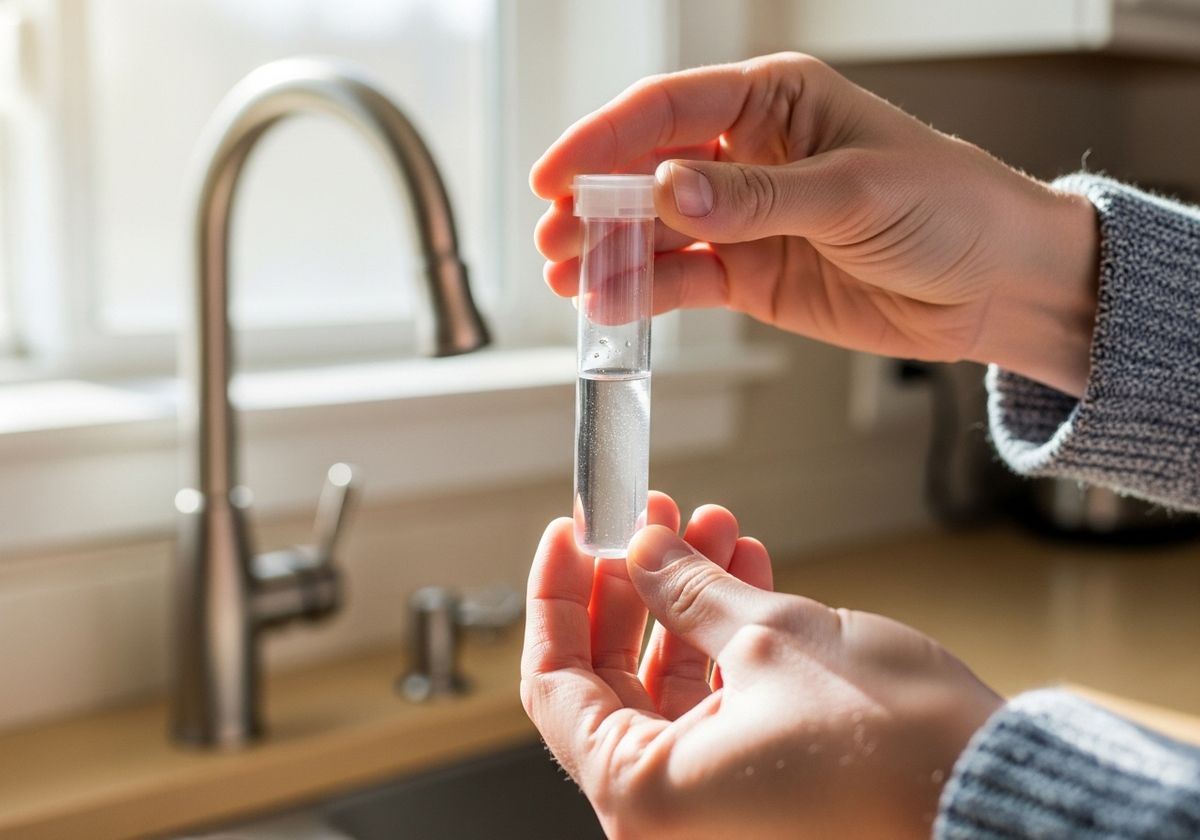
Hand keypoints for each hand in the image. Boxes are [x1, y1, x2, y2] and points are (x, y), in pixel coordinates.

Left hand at [520, 492, 1002, 838]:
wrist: (1001, 798)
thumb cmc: (894, 748)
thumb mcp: (770, 638)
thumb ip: (685, 590)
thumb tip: (643, 553)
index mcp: (643, 799)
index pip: (554, 685)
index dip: (558, 598)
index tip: (572, 536)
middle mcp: (669, 818)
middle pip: (613, 681)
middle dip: (635, 587)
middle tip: (652, 523)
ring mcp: (718, 809)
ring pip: (671, 688)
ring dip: (689, 603)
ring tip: (711, 530)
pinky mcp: (762, 792)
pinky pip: (718, 707)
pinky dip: (726, 642)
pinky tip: (747, 573)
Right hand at [531, 52, 1097, 395]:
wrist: (996, 285)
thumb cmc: (950, 208)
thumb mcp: (852, 192)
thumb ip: (756, 197)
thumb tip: (669, 190)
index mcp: (776, 101)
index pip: (669, 109)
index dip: (604, 139)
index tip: (556, 175)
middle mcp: (751, 154)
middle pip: (649, 170)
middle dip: (596, 201)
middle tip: (553, 235)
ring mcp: (747, 218)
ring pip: (658, 230)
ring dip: (610, 251)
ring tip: (565, 274)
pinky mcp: (752, 275)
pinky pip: (685, 281)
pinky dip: (645, 293)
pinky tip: (609, 304)